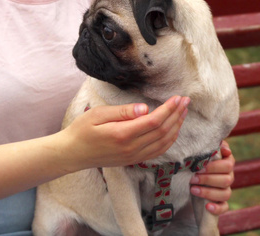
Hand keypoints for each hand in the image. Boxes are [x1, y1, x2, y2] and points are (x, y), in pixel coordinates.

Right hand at [63, 96, 189, 170]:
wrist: (72, 154)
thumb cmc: (82, 130)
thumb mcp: (97, 114)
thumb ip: (122, 112)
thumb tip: (144, 109)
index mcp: (122, 134)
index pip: (154, 121)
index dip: (169, 109)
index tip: (178, 97)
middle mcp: (131, 148)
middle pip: (163, 131)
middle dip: (177, 115)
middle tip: (186, 101)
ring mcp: (133, 156)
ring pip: (163, 143)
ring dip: (176, 127)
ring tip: (183, 113)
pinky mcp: (133, 160)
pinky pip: (157, 151)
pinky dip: (169, 140)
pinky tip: (173, 129)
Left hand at [190, 140, 234, 214]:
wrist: (191, 177)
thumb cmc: (198, 161)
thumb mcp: (202, 152)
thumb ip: (212, 147)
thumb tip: (224, 149)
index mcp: (226, 163)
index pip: (228, 164)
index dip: (214, 166)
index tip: (199, 167)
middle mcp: (228, 177)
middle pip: (226, 179)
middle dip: (208, 179)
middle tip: (192, 178)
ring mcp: (225, 190)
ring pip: (225, 193)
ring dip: (208, 192)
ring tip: (193, 189)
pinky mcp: (221, 203)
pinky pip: (224, 207)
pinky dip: (217, 208)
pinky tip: (208, 207)